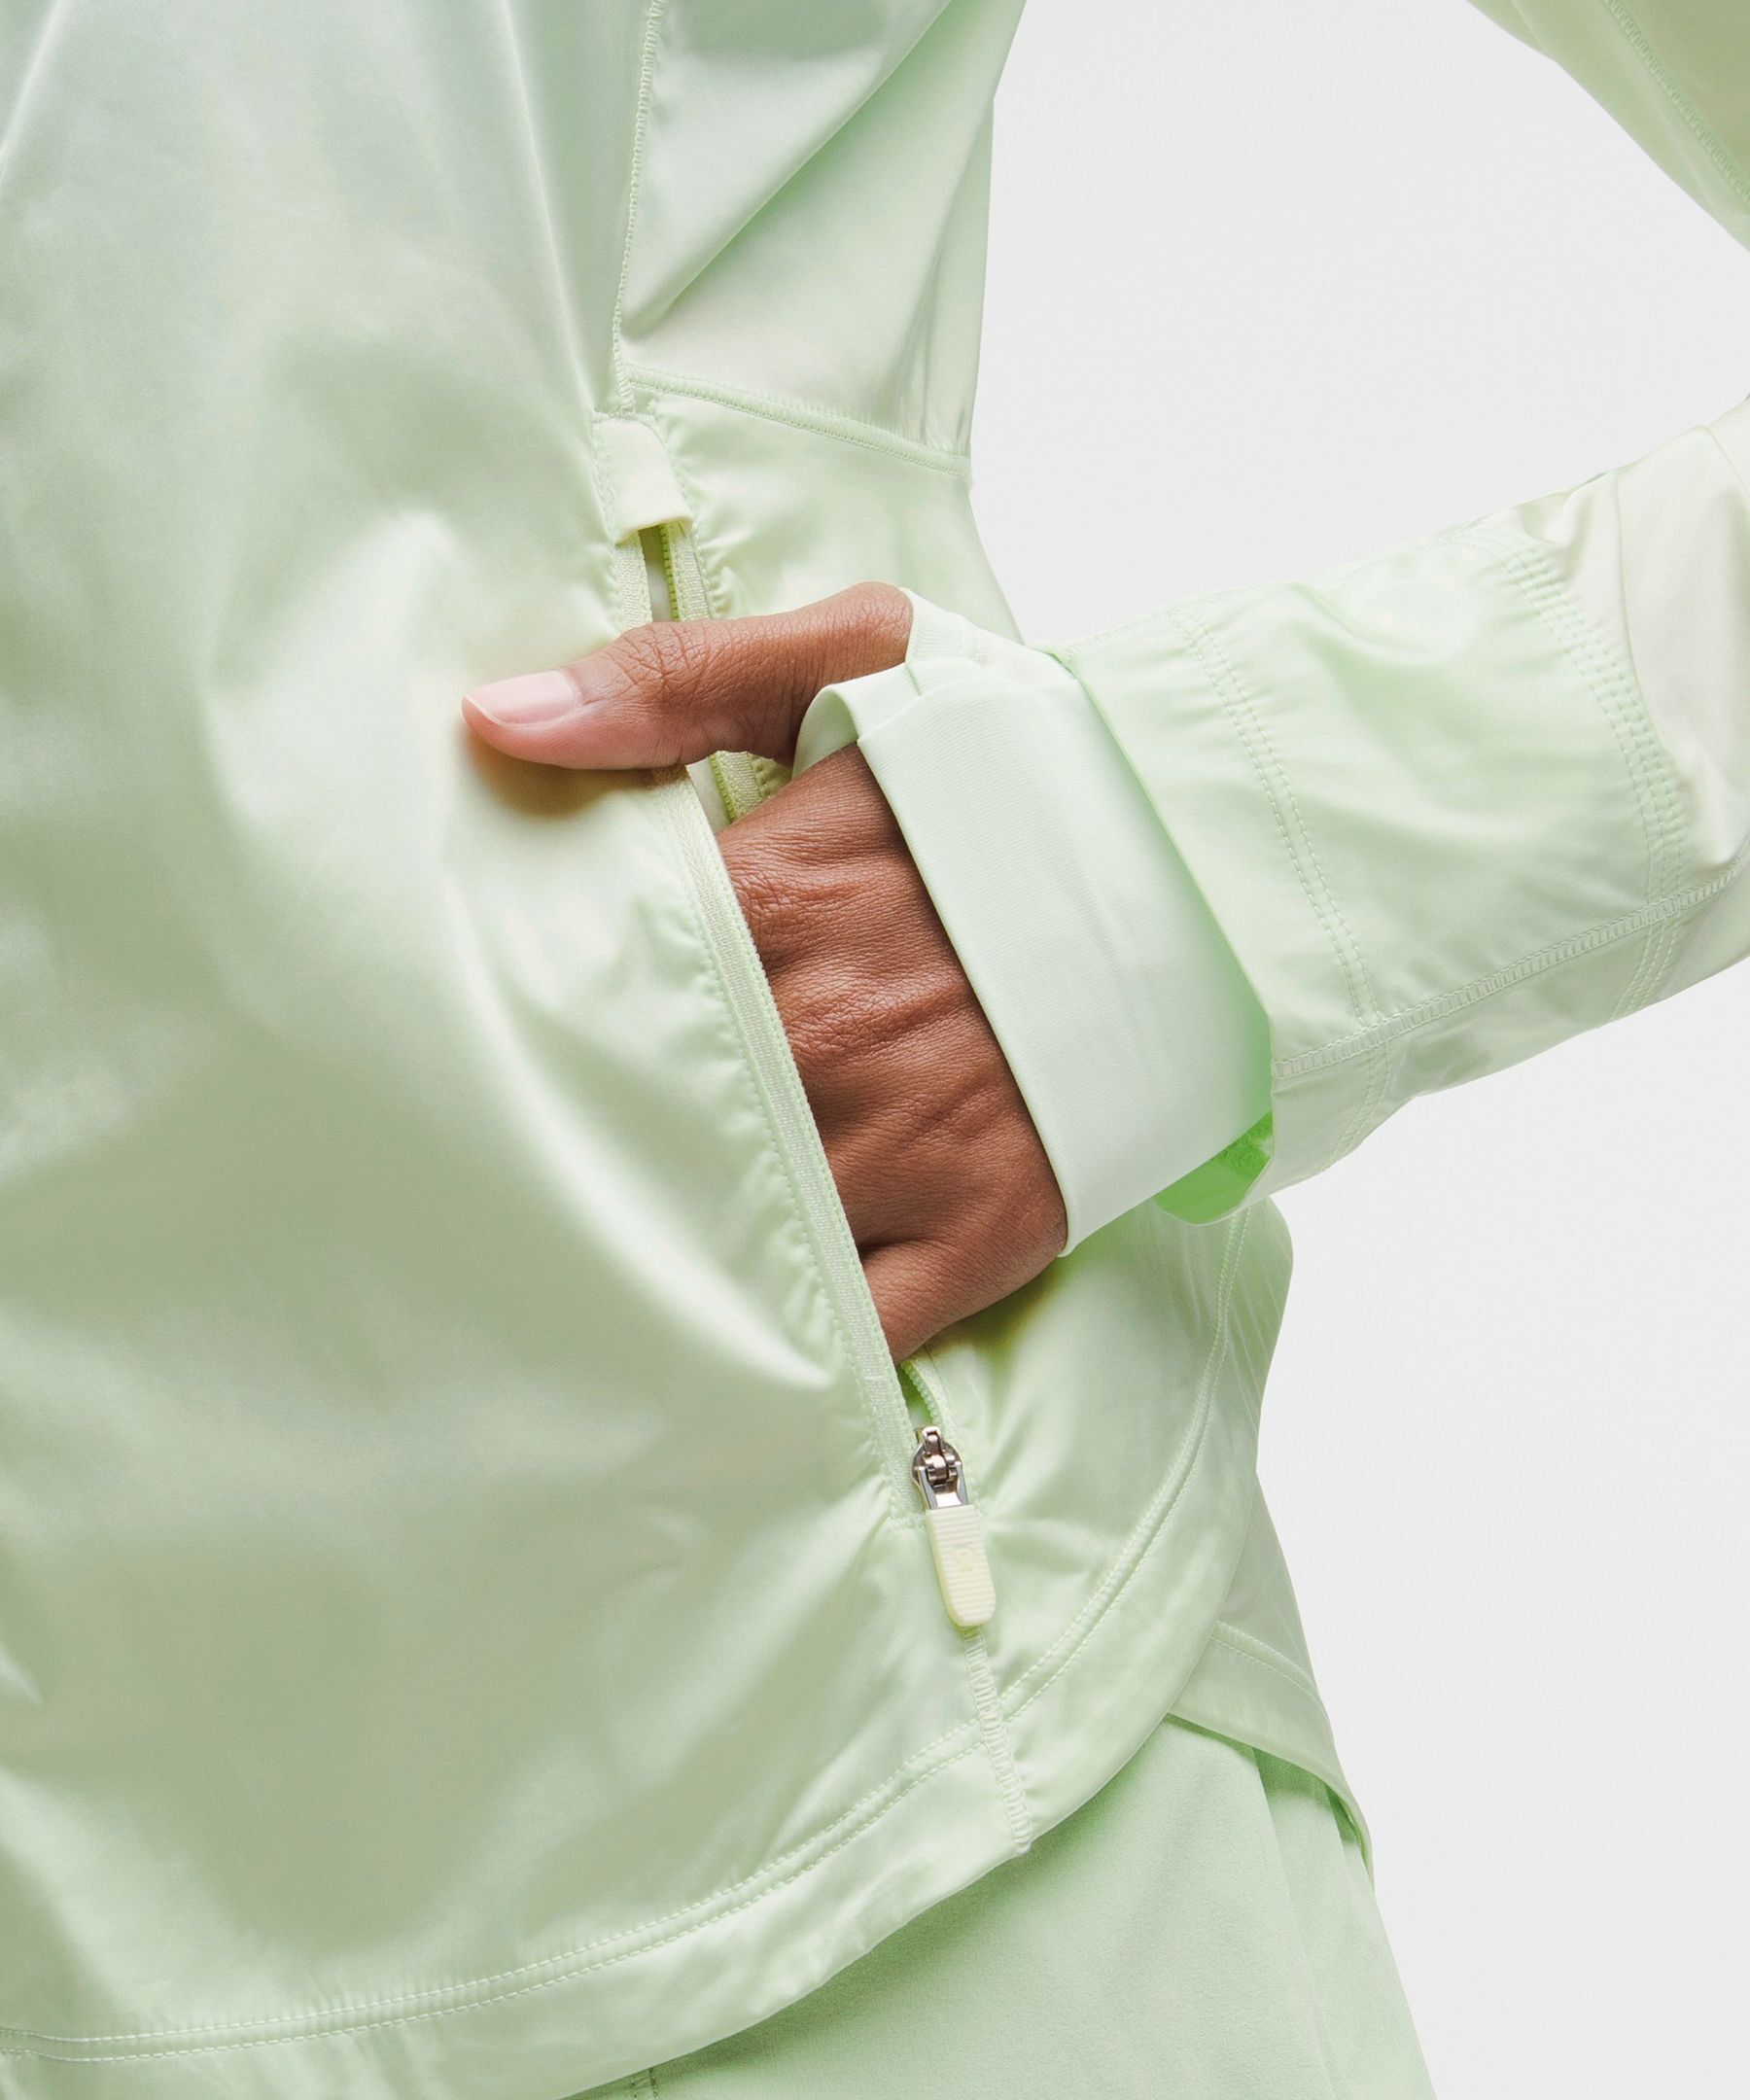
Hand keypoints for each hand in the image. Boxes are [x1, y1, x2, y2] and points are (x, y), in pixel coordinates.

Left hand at [462, 584, 1066, 1356]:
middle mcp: (825, 1039)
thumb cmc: (1020, 769)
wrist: (1211, 869)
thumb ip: (672, 681)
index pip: (591, 979)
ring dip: (642, 1260)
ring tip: (548, 1289)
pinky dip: (774, 1354)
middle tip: (466, 1178)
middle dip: (556, 1145)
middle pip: (636, 1120)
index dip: (525, 1013)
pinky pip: (848, 1333)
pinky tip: (701, 1362)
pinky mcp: (977, 1234)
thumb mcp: (861, 665)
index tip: (464, 1033)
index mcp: (776, 902)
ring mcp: (904, 1148)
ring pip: (724, 1238)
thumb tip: (499, 724)